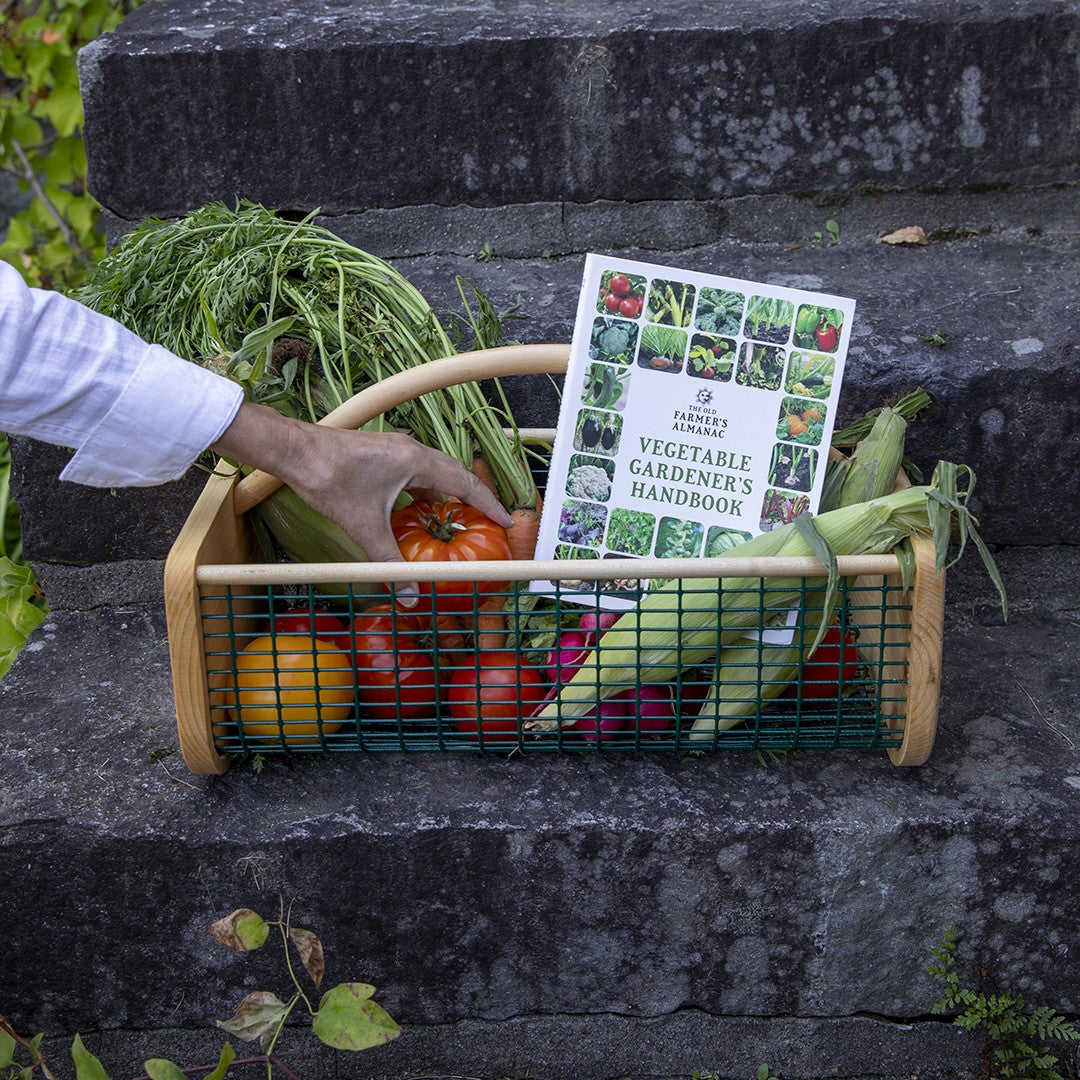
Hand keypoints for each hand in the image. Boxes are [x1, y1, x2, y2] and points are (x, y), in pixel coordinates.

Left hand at [211, 402, 513, 598]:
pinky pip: (414, 472)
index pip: (465, 483)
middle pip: (454, 474)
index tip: (506, 521)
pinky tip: (414, 511)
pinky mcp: (381, 453)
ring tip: (452, 520)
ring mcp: (396, 449)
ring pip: (433, 472)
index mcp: (417, 462)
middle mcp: (412, 450)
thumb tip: (410, 596)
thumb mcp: (364, 527)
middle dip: (471, 499)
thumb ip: (390, 562)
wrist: (294, 451)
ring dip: (445, 495)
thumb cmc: (330, 481)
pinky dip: (423, 491)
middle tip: (483, 523)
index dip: (488, 504)